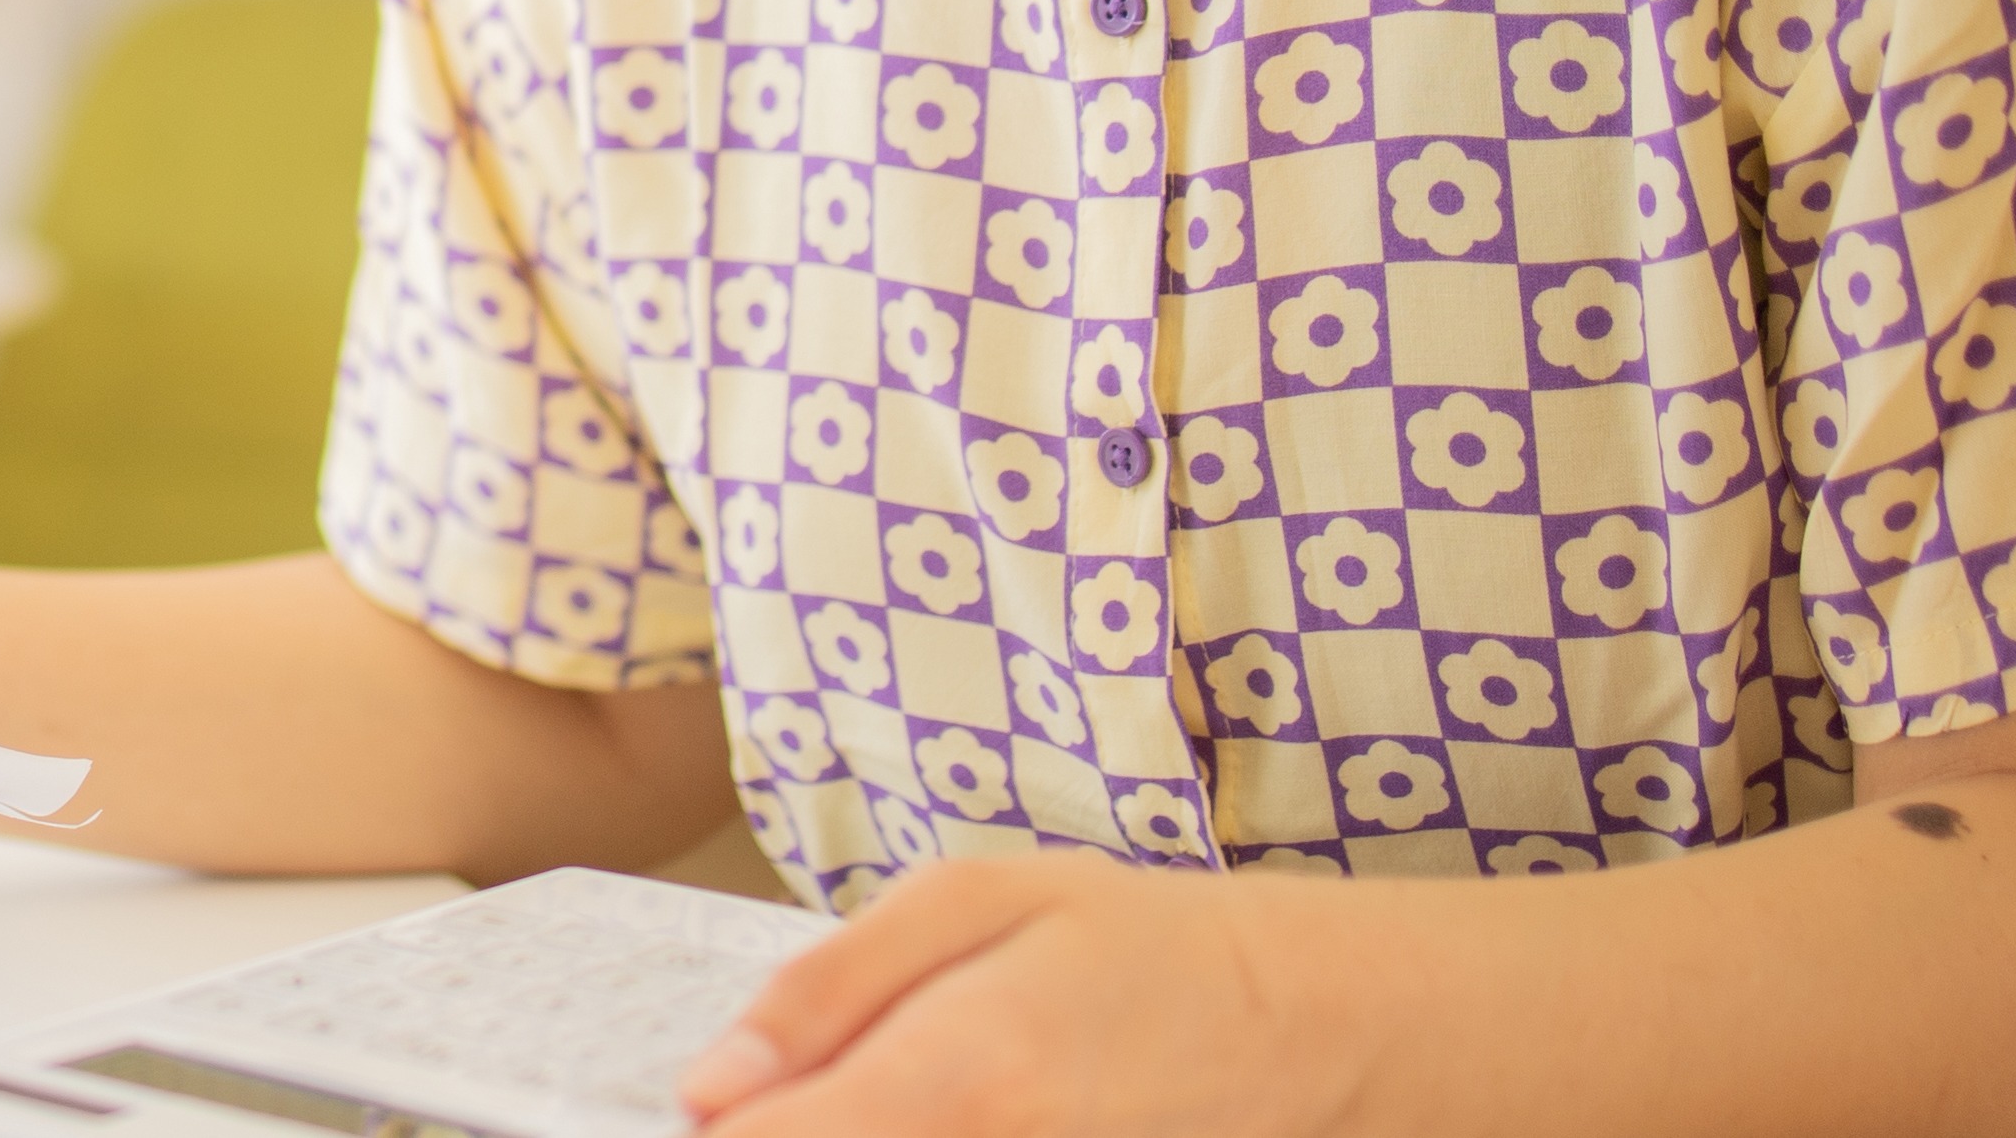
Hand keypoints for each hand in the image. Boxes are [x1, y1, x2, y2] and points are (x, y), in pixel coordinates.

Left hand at [676, 851, 1368, 1137]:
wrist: (1317, 1032)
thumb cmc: (1148, 949)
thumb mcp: (980, 901)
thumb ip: (826, 993)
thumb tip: (708, 1090)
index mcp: (957, 1081)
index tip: (698, 1113)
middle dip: (783, 1136)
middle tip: (787, 1100)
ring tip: (867, 1096)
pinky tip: (940, 1112)